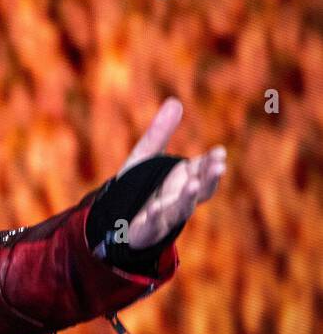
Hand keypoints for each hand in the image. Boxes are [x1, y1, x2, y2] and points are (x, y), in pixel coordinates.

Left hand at [116, 98, 225, 249]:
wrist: (115, 219)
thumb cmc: (138, 186)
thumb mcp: (145, 156)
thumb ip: (160, 133)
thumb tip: (175, 101)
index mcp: (181, 181)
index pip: (202, 170)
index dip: (211, 163)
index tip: (219, 152)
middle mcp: (177, 199)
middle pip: (199, 190)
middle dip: (209, 179)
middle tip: (219, 166)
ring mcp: (163, 217)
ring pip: (180, 210)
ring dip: (186, 198)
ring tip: (191, 184)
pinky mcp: (145, 232)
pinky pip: (151, 226)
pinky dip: (154, 218)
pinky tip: (153, 209)